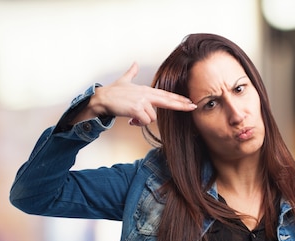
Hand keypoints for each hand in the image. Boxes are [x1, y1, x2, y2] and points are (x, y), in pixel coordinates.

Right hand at [74, 62, 196, 125]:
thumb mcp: (124, 80)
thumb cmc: (112, 92)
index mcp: (146, 90)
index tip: (189, 101)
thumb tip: (134, 63)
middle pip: (168, 100)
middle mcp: (146, 94)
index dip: (178, 98)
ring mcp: (141, 101)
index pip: (166, 94)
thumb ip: (131, 72)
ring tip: (133, 118)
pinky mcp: (136, 109)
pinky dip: (138, 123)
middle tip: (193, 107)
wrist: (101, 98)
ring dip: (143, 120)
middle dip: (181, 104)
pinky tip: (131, 120)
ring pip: (152, 117)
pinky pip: (144, 121)